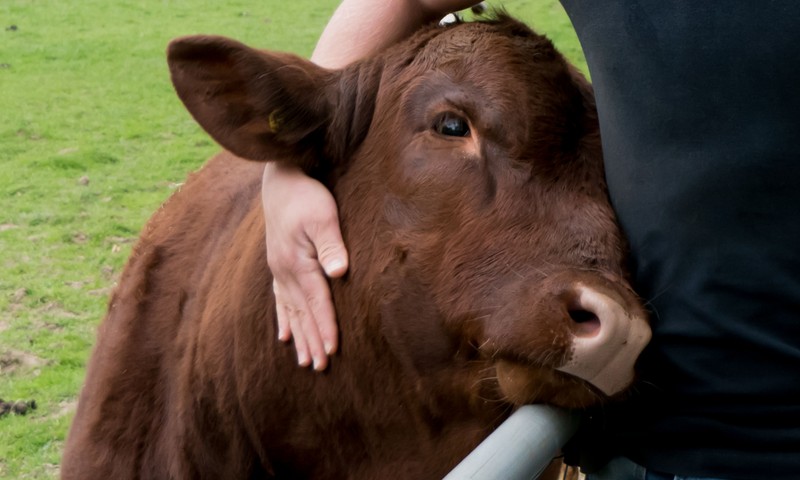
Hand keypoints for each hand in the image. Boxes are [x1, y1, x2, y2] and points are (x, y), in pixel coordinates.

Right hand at [262, 163, 348, 370]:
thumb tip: (340, 271)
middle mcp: (285, 272)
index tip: (332, 351)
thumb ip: (332, 244)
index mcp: (298, 263)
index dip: (325, 327)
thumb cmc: (306, 196)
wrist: (280, 181)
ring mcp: (279, 270)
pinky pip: (280, 299)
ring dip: (299, 336)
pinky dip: (283, 318)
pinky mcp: (278, 265)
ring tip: (303, 361)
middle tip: (319, 367)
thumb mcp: (323, 215)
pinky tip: (283, 334)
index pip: (317, 302)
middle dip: (311, 341)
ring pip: (291, 311)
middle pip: (302, 313)